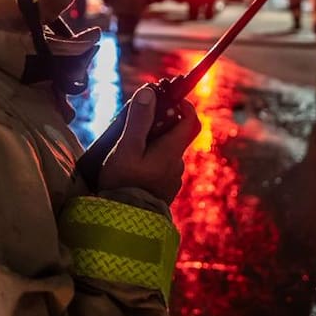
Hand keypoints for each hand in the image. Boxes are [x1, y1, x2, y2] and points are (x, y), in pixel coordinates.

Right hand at [99, 85, 200, 203]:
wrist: (125, 222)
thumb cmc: (124, 183)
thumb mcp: (127, 148)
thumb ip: (138, 121)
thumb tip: (149, 93)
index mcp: (172, 151)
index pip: (191, 121)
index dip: (183, 105)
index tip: (168, 97)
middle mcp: (177, 164)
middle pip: (176, 136)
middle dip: (161, 124)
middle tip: (138, 121)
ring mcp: (171, 179)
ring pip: (167, 153)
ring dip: (153, 144)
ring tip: (128, 146)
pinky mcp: (163, 191)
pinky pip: (161, 168)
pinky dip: (150, 160)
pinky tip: (132, 166)